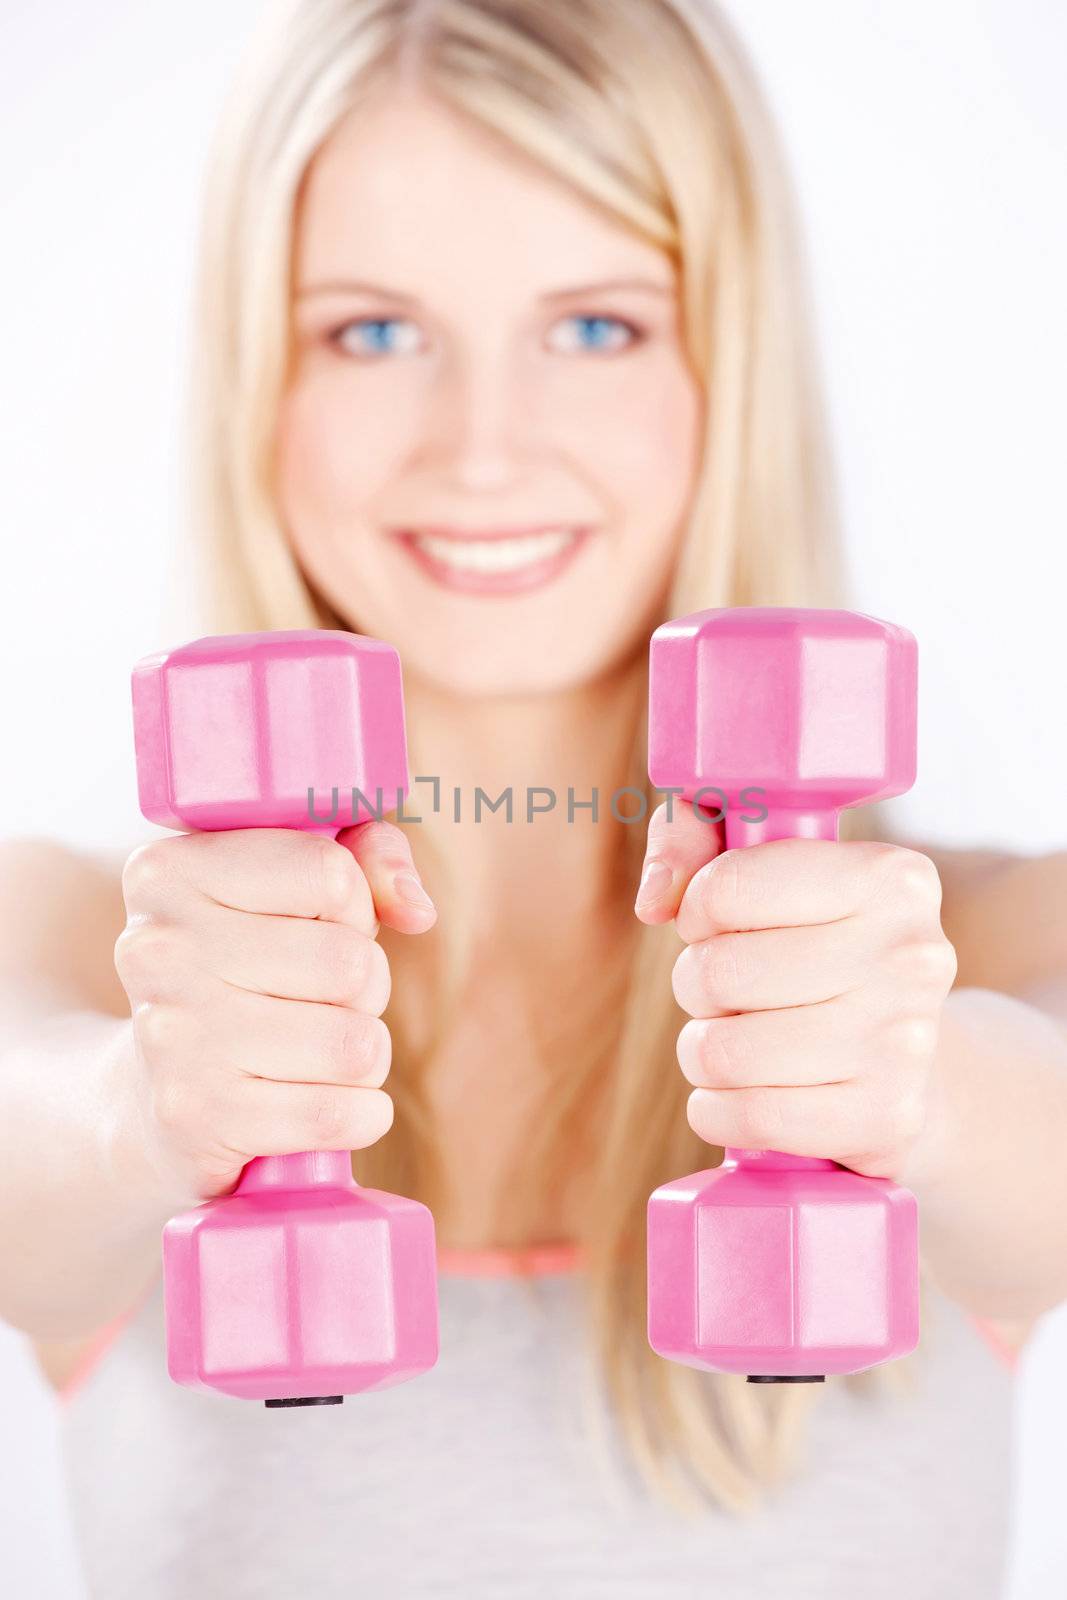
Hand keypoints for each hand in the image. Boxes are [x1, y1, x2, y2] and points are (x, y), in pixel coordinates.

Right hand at [113, 821, 434, 1201]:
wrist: (158, 1101)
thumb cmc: (248, 974)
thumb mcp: (295, 888)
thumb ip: (367, 856)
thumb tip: (417, 910)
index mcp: (170, 871)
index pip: (330, 873)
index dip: (354, 907)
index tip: (316, 926)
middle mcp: (155, 947)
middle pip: (349, 962)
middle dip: (366, 988)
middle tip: (324, 1002)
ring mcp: (170, 1035)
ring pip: (355, 1044)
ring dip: (365, 1055)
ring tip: (320, 1053)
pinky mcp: (194, 1117)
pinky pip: (337, 1114)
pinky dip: (361, 1115)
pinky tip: (328, 1105)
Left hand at [634, 800, 956, 1177]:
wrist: (914, 1060)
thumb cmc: (814, 947)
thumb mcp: (764, 863)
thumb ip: (692, 837)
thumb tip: (655, 901)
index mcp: (889, 876)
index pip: (728, 887)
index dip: (698, 910)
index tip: (717, 922)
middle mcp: (910, 954)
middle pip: (718, 973)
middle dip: (697, 985)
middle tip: (730, 991)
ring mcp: (905, 1042)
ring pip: (724, 1052)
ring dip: (705, 1051)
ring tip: (741, 1040)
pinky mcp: (886, 1119)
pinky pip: (748, 1118)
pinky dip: (719, 1110)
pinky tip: (743, 1094)